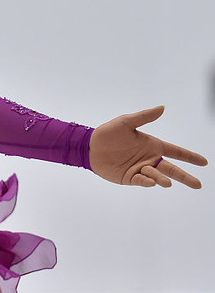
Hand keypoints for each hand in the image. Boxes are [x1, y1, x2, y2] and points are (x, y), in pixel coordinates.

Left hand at [89, 106, 207, 188]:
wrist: (90, 147)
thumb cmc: (108, 133)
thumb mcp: (126, 122)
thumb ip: (144, 117)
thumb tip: (162, 107)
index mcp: (152, 145)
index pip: (176, 151)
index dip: (190, 157)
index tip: (204, 162)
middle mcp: (149, 158)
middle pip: (171, 169)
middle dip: (185, 177)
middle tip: (198, 184)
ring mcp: (140, 169)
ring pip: (158, 176)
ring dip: (163, 179)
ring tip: (167, 182)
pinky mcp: (130, 177)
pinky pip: (142, 181)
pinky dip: (147, 181)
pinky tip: (151, 181)